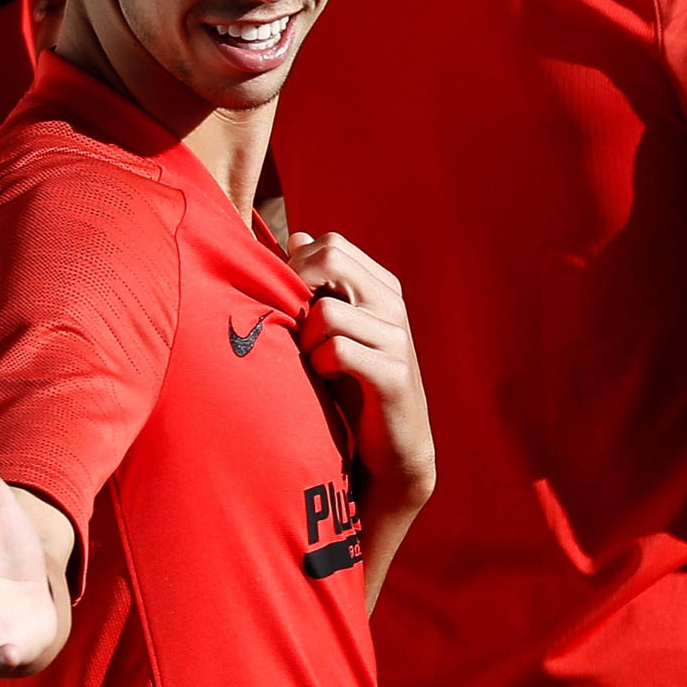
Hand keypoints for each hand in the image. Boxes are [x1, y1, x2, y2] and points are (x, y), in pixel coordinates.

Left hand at [288, 232, 434, 508]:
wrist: (393, 449)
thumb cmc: (352, 386)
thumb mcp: (332, 330)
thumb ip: (317, 285)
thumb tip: (295, 237)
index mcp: (380, 287)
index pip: (330, 244)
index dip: (297, 266)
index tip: (289, 303)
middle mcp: (392, 304)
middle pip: (330, 259)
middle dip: (297, 289)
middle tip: (295, 327)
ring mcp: (396, 338)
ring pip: (326, 312)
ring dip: (305, 340)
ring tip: (312, 361)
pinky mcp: (393, 374)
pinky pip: (337, 351)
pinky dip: (320, 364)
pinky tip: (326, 379)